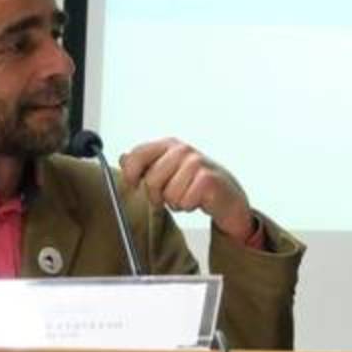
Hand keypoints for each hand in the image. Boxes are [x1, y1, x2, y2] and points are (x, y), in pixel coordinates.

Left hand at [119, 138, 255, 240]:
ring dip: (176, 202)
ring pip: (169, 193)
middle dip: (158, 195)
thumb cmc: (197, 185)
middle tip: (170, 195)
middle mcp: (182, 150)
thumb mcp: (168, 172)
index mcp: (169, 145)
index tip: (133, 185)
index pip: (137, 154)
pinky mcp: (208, 178)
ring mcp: (197, 162)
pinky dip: (189, 206)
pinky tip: (198, 200)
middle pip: (151, 180)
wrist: (229, 198)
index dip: (130, 174)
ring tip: (188, 196)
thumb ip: (144, 164)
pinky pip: (184, 201)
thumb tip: (123, 157)